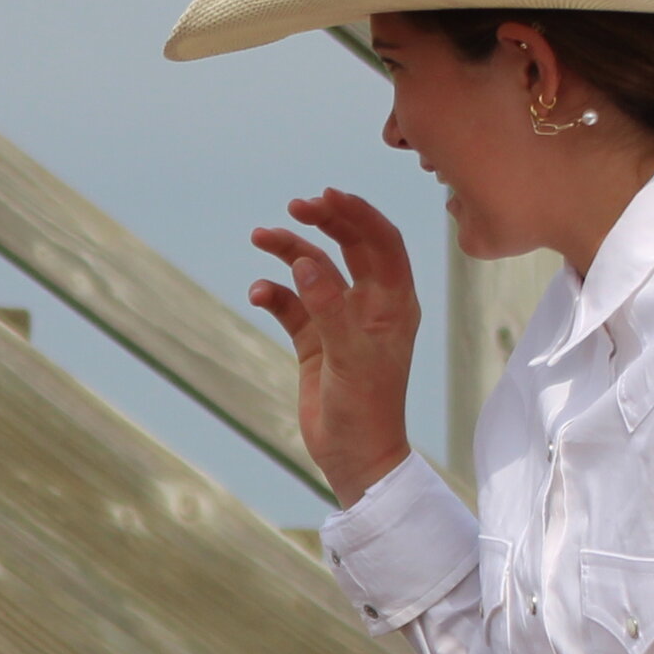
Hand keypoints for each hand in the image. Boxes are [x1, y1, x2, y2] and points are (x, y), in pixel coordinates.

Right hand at [246, 188, 422, 505]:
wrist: (354, 457)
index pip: (382, 242)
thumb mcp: (350, 356)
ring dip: (290, 251)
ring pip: (315, 270)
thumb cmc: (367, 408)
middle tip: (293, 207)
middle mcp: (370, 304)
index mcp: (395, 302)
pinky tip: (258, 293)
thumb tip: (305, 260)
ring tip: (260, 236)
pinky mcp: (314, 341)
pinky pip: (291, 304)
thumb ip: (328, 306)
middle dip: (323, 222)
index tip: (326, 196)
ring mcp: (340, 320)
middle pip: (349, 246)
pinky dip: (274, 294)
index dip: (358, 213)